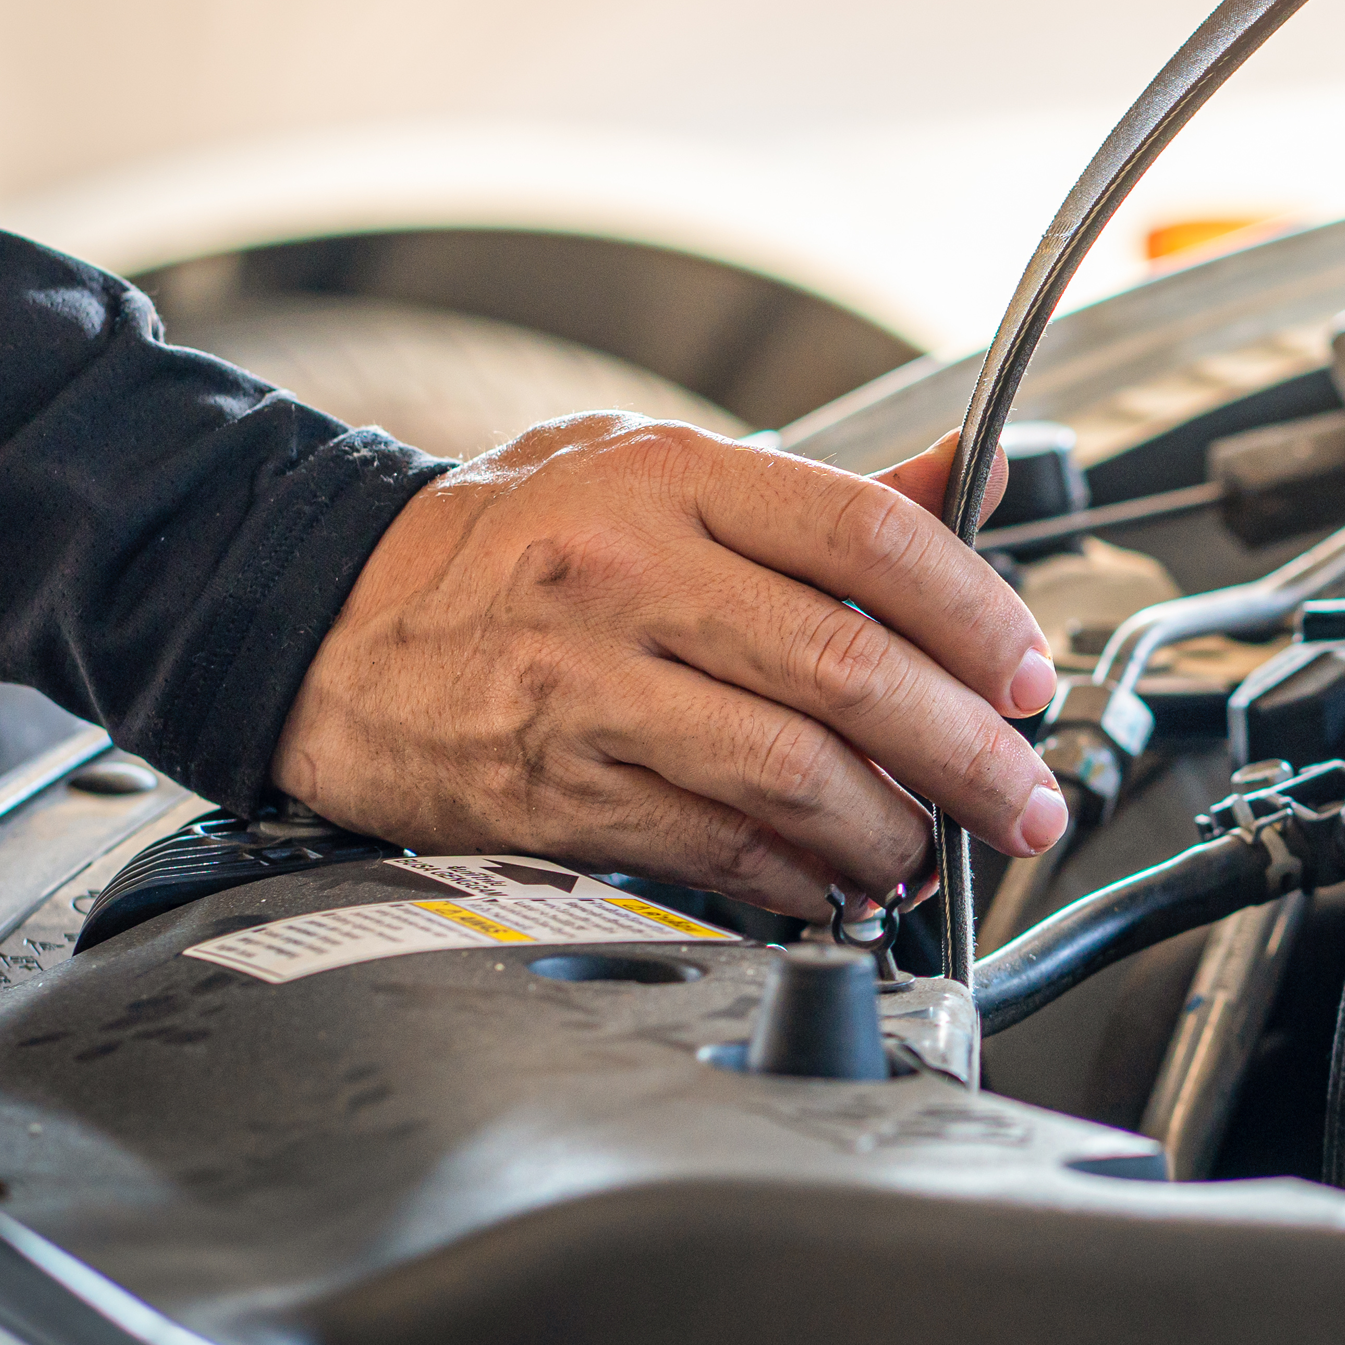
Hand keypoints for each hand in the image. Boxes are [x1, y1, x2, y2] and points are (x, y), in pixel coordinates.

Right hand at [272, 418, 1064, 921]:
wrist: (317, 619)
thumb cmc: (501, 542)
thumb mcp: (648, 467)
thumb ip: (817, 492)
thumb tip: (967, 479)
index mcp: (672, 480)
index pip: (869, 537)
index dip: (976, 614)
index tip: (1027, 672)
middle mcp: (632, 577)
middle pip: (850, 669)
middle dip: (969, 749)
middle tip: (1022, 794)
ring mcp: (589, 689)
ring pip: (793, 772)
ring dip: (893, 828)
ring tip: (931, 846)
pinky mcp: (557, 792)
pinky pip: (717, 847)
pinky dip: (801, 876)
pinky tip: (838, 878)